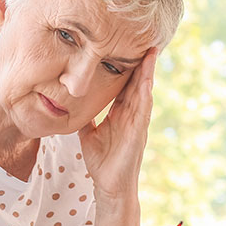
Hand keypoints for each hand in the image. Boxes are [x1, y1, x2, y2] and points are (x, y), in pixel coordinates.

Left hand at [78, 47, 157, 200]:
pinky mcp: (138, 134)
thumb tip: (74, 102)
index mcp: (120, 113)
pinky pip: (143, 111)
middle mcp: (131, 115)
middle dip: (143, 62)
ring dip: (148, 73)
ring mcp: (137, 123)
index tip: (128, 45)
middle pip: (138, 83)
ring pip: (144, 92)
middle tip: (147, 40)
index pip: (126, 84)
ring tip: (152, 53)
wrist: (108, 185)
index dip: (128, 66)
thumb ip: (86, 116)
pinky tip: (147, 82)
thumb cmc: (102, 161)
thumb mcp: (89, 133)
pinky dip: (145, 96)